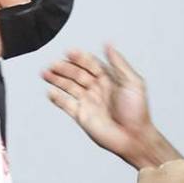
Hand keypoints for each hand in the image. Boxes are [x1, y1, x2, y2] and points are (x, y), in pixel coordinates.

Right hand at [44, 46, 165, 167]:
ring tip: (45, 73)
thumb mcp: (132, 82)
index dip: (79, 58)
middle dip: (64, 68)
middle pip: (77, 74)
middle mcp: (97, 89)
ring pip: (69, 87)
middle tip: (53, 64)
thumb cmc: (137, 111)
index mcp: (109, 79)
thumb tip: (109, 45)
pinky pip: (66, 105)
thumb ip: (119, 63)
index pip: (90, 64)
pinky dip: (57, 98)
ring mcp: (88, 102)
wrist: (134, 138)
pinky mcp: (82, 116)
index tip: (69, 52)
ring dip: (57, 79)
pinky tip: (50, 91)